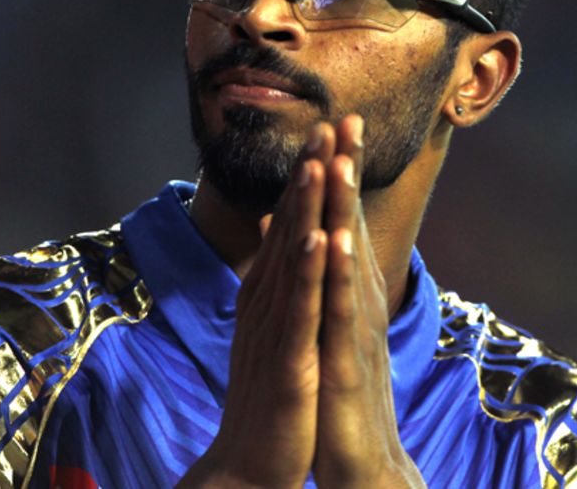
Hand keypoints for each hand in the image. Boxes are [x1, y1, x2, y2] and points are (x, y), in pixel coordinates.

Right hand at [179, 129, 332, 487]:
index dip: (308, 178)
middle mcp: (267, 304)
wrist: (250, 464)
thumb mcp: (271, 327)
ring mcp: (276, 330)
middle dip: (309, 176)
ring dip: (304, 210)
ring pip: (291, 260)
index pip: (290, 226)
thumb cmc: (266, 395)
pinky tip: (317, 240)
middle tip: (325, 122)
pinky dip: (306, 274)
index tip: (326, 130)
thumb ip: (272, 275)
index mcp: (269, 296)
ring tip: (319, 162)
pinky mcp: (289, 361)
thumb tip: (277, 226)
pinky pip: (300, 311)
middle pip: (289, 230)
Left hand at [313, 116, 425, 488]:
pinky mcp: (343, 359)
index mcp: (350, 294)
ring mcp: (354, 329)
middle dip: (347, 172)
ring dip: (345, 209)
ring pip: (348, 259)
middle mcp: (359, 302)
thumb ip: (330, 284)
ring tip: (339, 160)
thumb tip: (318, 239)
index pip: (344, 222)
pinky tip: (332, 239)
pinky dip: (336, 272)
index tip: (335, 123)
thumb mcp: (333, 331)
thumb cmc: (344, 397)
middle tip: (347, 116)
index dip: (339, 174)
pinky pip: (338, 309)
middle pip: (352, 226)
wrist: (363, 463)